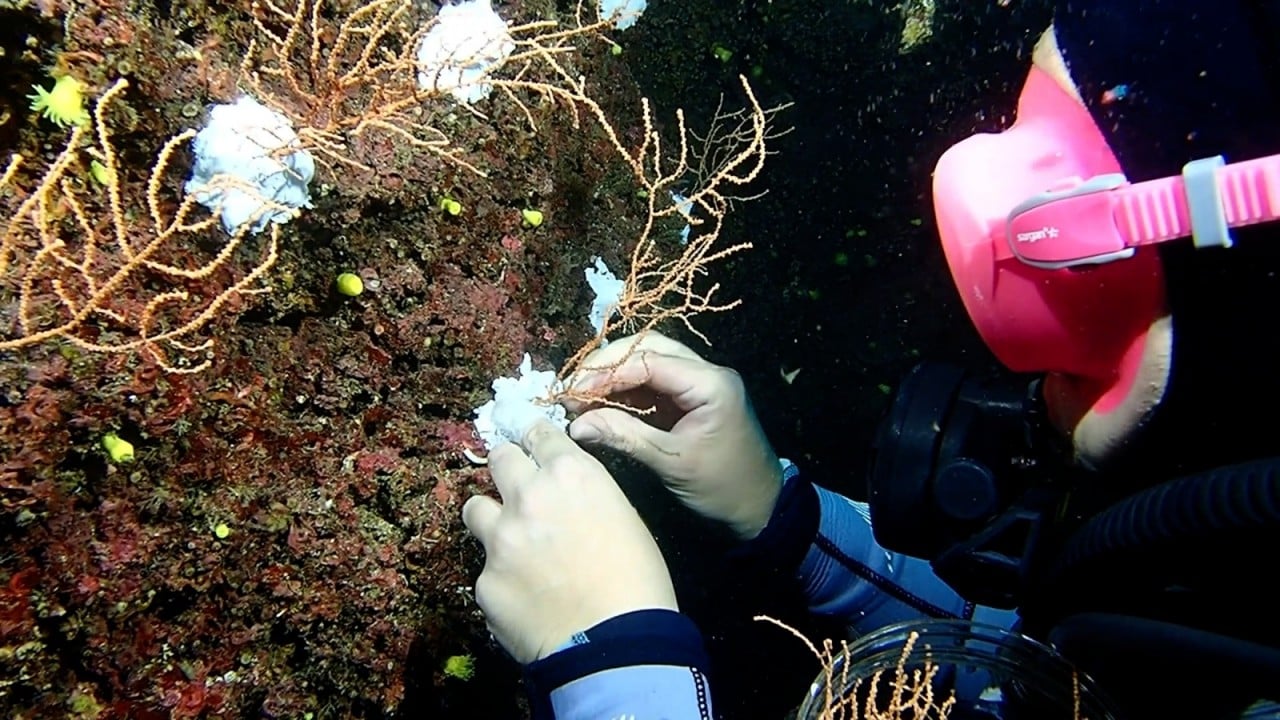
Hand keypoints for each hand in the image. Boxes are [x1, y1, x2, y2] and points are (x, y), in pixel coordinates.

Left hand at [461, 420, 676, 663]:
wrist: (619, 645)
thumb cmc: (639, 582)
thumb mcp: (625, 518)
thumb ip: (586, 496)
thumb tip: (566, 500)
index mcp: (571, 475)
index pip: (538, 433)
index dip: (535, 441)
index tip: (533, 447)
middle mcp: (529, 496)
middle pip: (499, 458)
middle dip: (508, 468)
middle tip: (518, 487)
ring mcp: (500, 540)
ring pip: (475, 508)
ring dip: (492, 519)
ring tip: (511, 543)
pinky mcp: (485, 582)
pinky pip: (486, 570)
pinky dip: (502, 579)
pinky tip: (526, 598)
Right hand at [565, 332, 782, 539]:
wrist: (761, 507)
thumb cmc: (723, 486)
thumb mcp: (673, 462)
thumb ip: (626, 437)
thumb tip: (575, 426)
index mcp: (710, 383)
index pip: (647, 360)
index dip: (605, 373)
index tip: (572, 394)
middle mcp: (705, 373)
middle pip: (646, 349)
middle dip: (606, 367)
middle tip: (571, 392)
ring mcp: (698, 384)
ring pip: (646, 363)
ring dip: (612, 379)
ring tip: (578, 402)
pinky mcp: (688, 400)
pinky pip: (651, 386)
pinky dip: (623, 394)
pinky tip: (598, 409)